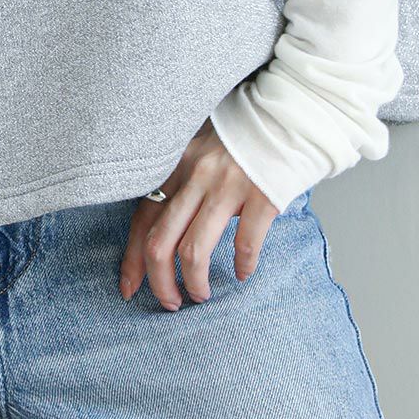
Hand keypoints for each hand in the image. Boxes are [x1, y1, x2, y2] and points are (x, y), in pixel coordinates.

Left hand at [118, 118, 281, 308]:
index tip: (130, 287)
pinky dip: (242, 265)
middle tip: (169, 302)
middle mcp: (196, 175)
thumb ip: (181, 181)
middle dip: (159, 281)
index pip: (142, 218)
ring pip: (193, 250)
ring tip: (200, 295)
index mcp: (177, 165)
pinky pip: (244, 243)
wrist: (288, 116)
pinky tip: (242, 274)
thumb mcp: (200, 150)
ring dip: (194, 283)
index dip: (132, 258)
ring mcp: (228, 185)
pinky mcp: (261, 196)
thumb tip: (162, 230)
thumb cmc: (242, 139)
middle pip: (160, 241)